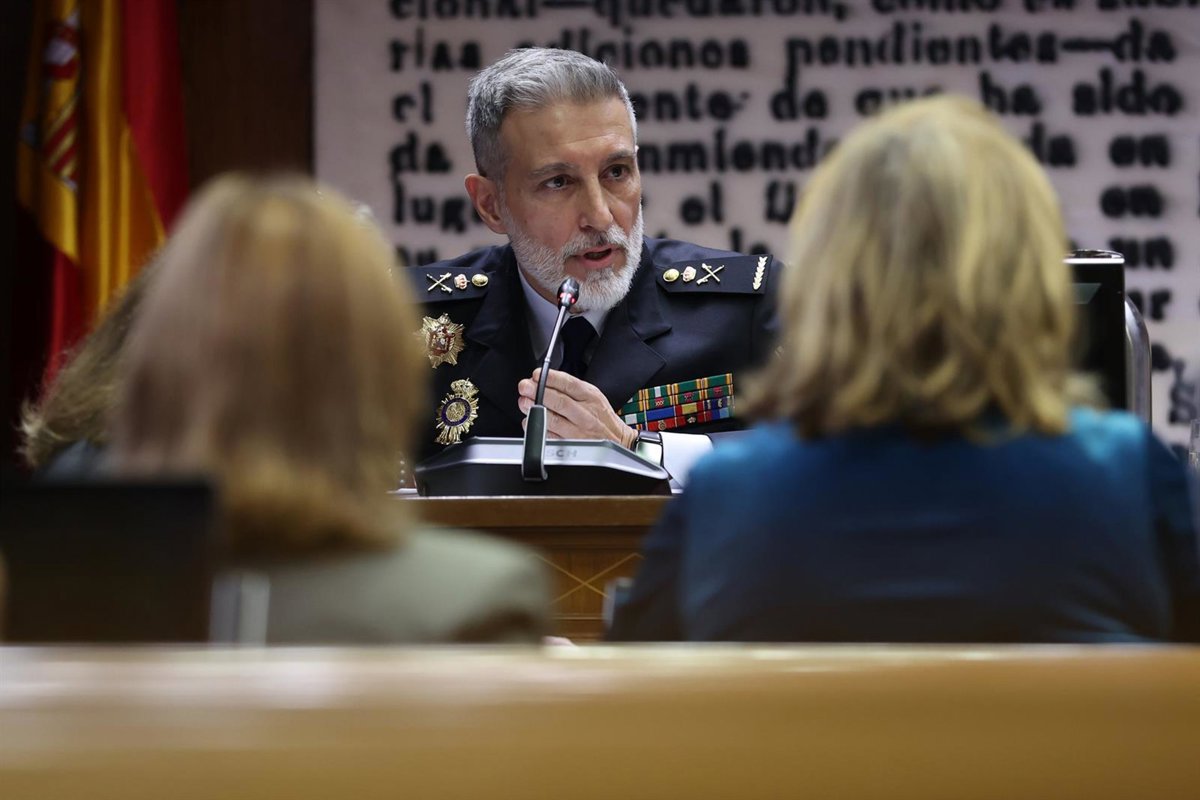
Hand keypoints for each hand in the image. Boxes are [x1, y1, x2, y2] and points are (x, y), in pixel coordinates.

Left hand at [518, 368, 637, 448]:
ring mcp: (578, 431)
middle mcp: (585, 414)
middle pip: (559, 401)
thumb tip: (545, 381)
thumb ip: (571, 388)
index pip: (569, 384)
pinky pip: (550, 436)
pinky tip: (531, 420)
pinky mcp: (572, 445)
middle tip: (525, 387)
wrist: (618, 441)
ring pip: (553, 420)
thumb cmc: (602, 418)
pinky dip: (537, 428)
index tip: (536, 375)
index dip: (550, 378)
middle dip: (538, 392)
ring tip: (525, 402)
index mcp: (591, 397)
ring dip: (534, 410)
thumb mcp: (594, 395)